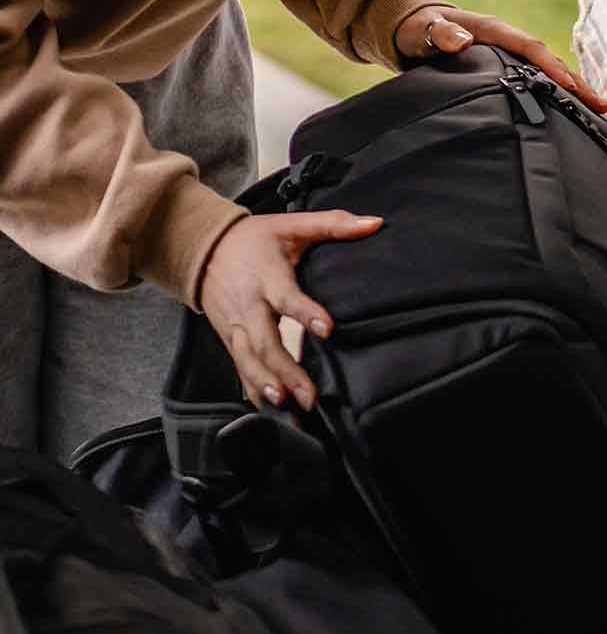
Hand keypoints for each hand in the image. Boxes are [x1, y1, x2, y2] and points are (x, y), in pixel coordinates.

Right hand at [199, 209, 382, 410]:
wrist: (205, 250)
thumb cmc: (254, 238)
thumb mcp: (292, 224)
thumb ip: (334, 224)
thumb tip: (374, 223)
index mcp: (267, 277)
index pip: (286, 297)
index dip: (305, 312)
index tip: (327, 328)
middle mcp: (249, 306)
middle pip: (263, 341)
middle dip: (285, 370)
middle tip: (308, 394)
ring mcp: (235, 326)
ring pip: (248, 361)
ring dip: (266, 386)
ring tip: (287, 406)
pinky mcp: (229, 340)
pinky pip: (239, 368)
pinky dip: (252, 390)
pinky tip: (268, 411)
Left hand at [394, 3, 606, 113]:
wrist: (418, 24)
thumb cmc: (420, 29)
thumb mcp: (425, 31)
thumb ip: (441, 34)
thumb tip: (463, 41)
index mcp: (494, 31)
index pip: (530, 48)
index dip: (550, 66)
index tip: (569, 86)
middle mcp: (510, 40)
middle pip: (550, 60)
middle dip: (576, 83)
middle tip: (603, 106)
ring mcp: (512, 53)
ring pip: (550, 70)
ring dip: (575, 89)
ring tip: (602, 111)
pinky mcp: (510, 65)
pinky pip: (540, 78)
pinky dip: (560, 91)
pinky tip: (576, 109)